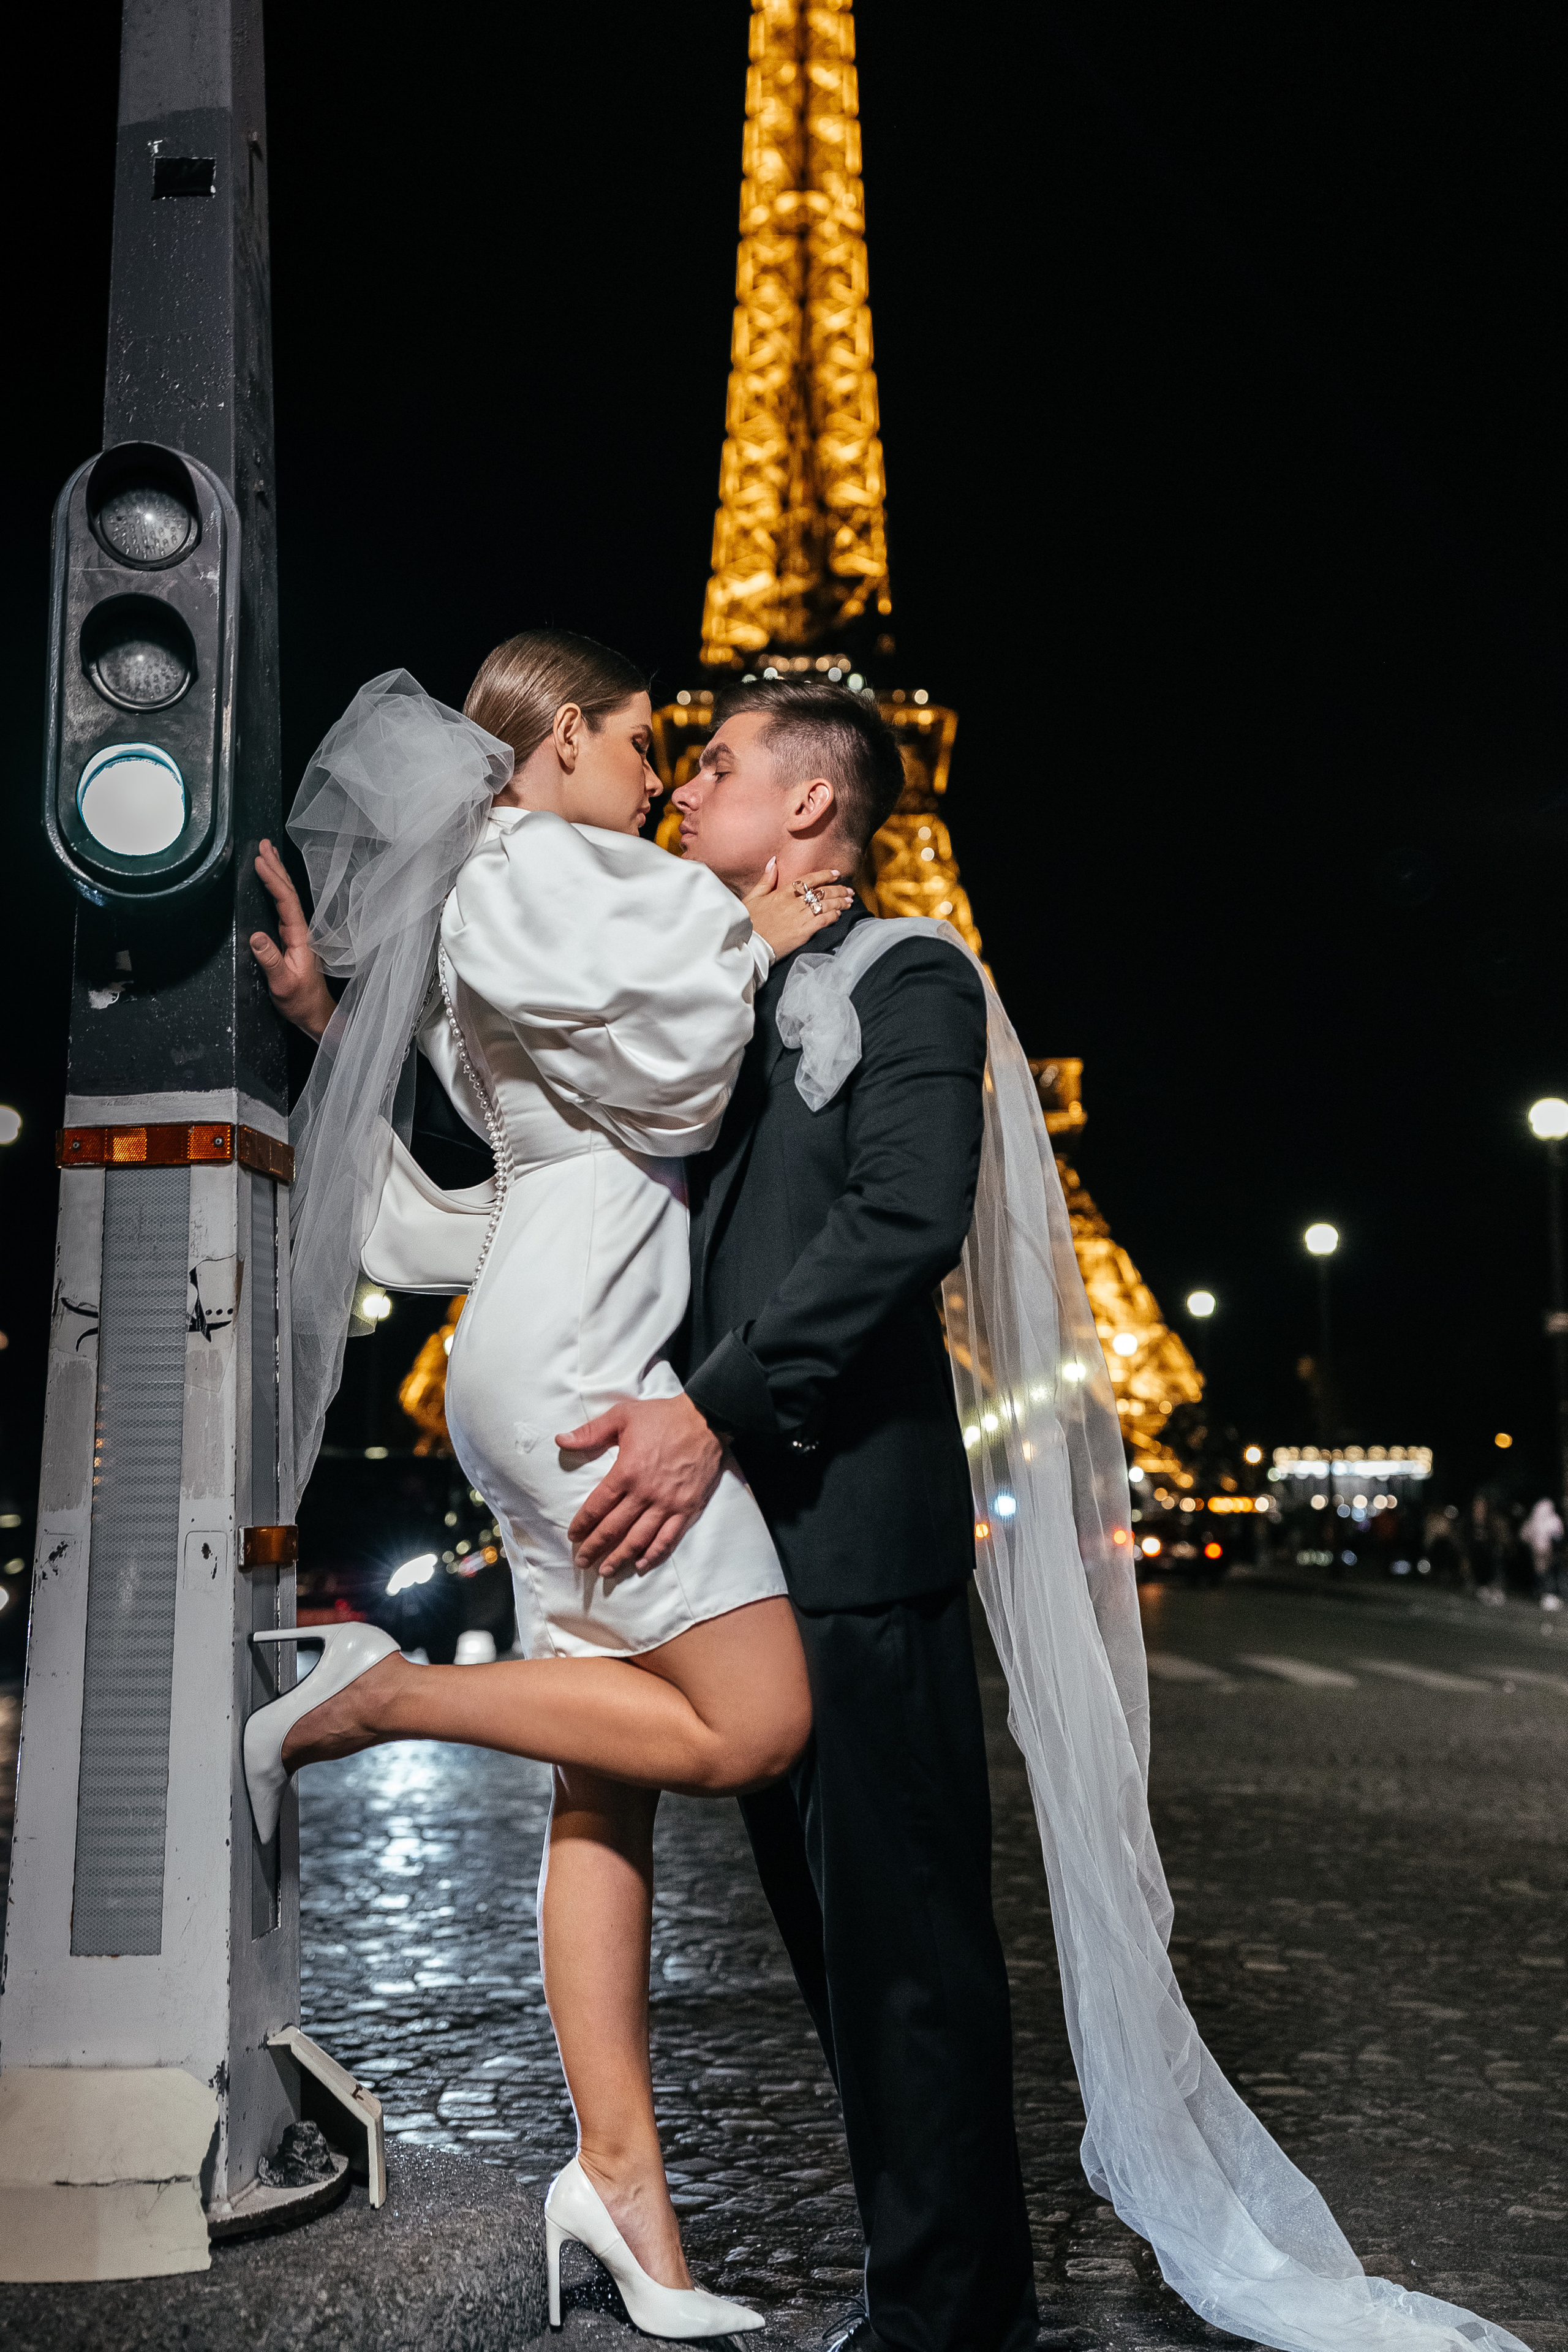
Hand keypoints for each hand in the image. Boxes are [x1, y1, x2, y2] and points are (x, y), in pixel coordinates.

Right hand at [250, 838, 335, 1038]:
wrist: (313, 1013)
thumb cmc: (301, 1000)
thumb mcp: (283, 983)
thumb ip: (271, 960)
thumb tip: (256, 936)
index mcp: (299, 937)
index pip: (286, 901)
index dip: (273, 880)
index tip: (260, 861)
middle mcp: (299, 931)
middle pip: (288, 892)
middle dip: (276, 867)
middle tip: (263, 844)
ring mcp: (295, 934)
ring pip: (286, 897)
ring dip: (276, 874)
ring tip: (266, 853)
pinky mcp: (289, 939)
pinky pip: (282, 907)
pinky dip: (276, 890)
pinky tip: (270, 883)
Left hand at [557, 1394, 724, 1572]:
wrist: (707, 1420)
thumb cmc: (663, 1417)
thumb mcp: (622, 1416)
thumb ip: (591, 1432)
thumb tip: (561, 1440)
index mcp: (626, 1472)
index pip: (597, 1506)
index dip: (583, 1524)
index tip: (573, 1536)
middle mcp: (645, 1493)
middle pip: (614, 1528)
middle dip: (595, 1547)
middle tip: (582, 1561)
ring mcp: (668, 1504)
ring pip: (639, 1538)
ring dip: (620, 1557)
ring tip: (605, 1570)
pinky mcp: (688, 1508)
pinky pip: (668, 1538)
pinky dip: (653, 1553)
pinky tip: (641, 1563)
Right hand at [744, 862, 856, 957]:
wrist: (747, 945)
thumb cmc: (748, 922)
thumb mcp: (752, 897)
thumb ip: (766, 879)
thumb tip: (774, 861)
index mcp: (781, 893)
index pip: (809, 879)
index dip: (825, 875)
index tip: (837, 874)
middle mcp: (792, 903)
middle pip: (822, 892)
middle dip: (838, 890)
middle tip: (849, 891)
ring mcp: (798, 918)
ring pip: (826, 905)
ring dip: (840, 902)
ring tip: (849, 902)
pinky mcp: (802, 932)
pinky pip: (823, 920)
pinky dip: (833, 916)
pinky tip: (839, 915)